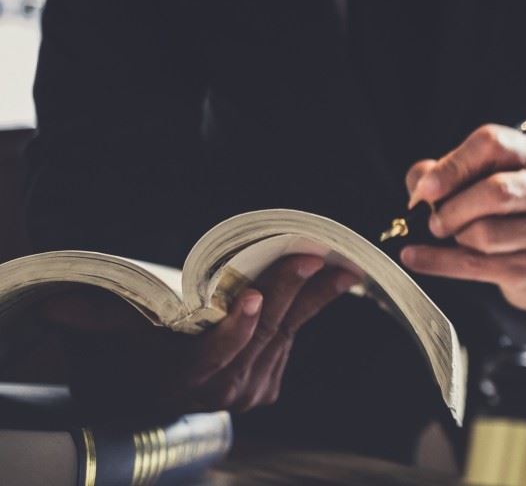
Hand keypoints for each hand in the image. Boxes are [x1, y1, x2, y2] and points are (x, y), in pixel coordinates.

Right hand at [42, 255, 356, 415]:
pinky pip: (291, 341)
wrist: (149, 394)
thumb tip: (58, 306)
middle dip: (289, 294)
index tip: (252, 295)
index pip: (212, 356)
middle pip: (259, 338)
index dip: (234, 328)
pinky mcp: (268, 387)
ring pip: (284, 336)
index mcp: (180, 382)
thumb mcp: (111, 336)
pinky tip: (332, 282)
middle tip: (312, 257)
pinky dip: (310, 309)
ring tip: (341, 267)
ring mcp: (248, 394)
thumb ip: (96, 318)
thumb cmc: (129, 355)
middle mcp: (219, 394)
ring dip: (314, 298)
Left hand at [401, 124, 525, 310]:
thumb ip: (445, 172)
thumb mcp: (483, 179)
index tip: (425, 188)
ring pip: (486, 233)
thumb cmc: (510, 212)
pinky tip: (414, 257)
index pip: (492, 145)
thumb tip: (419, 185)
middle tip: (433, 219)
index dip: (453, 165)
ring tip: (451, 235)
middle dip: (452, 207)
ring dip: (455, 235)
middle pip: (496, 192)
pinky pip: (477, 265)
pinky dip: (437, 261)